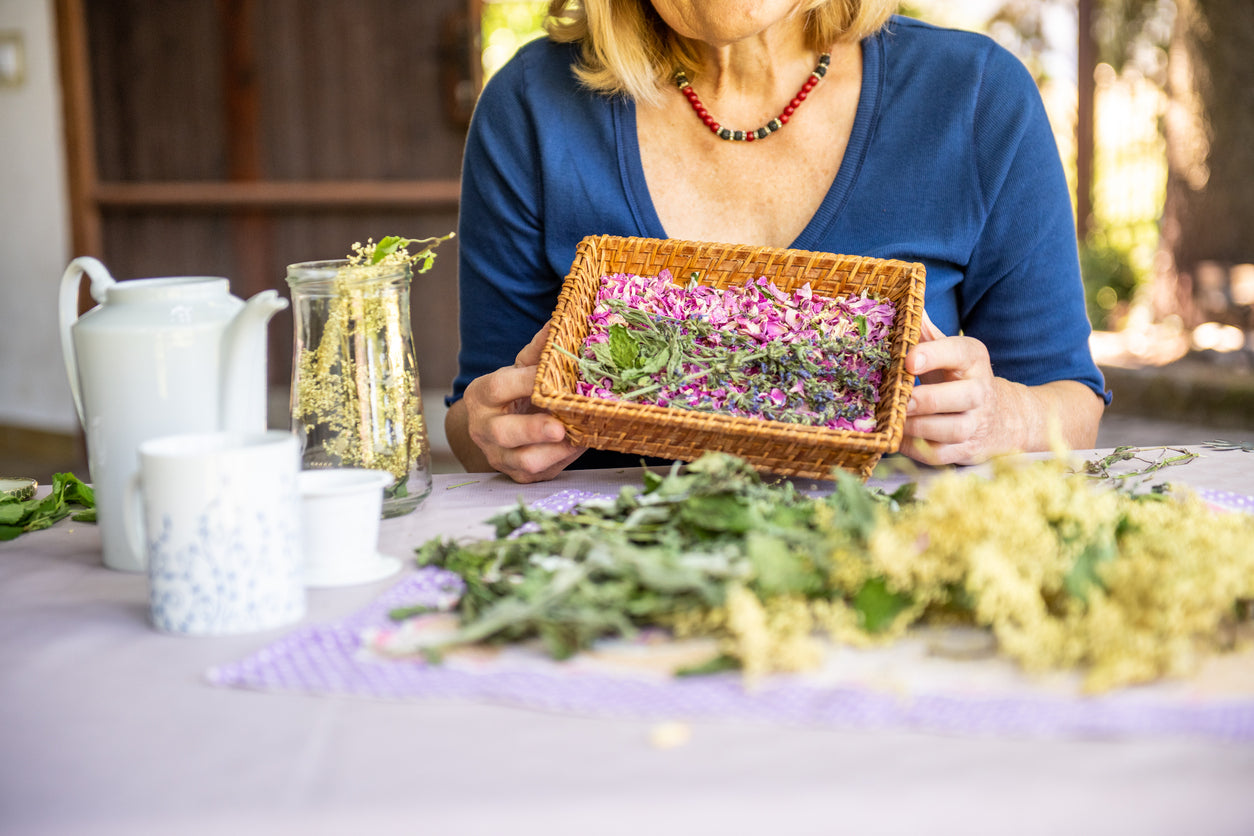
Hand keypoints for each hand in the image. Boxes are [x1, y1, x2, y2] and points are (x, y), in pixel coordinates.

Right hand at [456, 322, 585, 481]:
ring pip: (523, 461)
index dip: (524, 382)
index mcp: (481, 395)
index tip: (549, 375)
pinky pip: (541, 472)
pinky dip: (563, 459)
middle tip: (559, 426)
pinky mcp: (517, 475)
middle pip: (503, 432)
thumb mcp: (523, 367)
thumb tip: (560, 319)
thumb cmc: (515, 391)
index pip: (498, 387)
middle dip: (533, 429)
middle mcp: (483, 428)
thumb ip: (539, 348)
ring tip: (577, 436)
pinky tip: (578, 444)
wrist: (499, 426)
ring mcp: (498, 455)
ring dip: (554, 450)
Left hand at [900, 312, 1012, 464]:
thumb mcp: (948, 352)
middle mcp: (980, 391)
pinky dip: (915, 448)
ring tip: (894, 419)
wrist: (1000, 417)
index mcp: (974, 359)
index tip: (908, 360)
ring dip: (918, 426)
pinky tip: (897, 437)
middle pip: (960, 396)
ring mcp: (975, 423)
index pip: (960, 352)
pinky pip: (939, 454)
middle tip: (898, 399)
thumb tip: (906, 302)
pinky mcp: (964, 450)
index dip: (934, 355)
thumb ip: (925, 331)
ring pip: (950, 429)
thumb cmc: (959, 377)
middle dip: (925, 399)